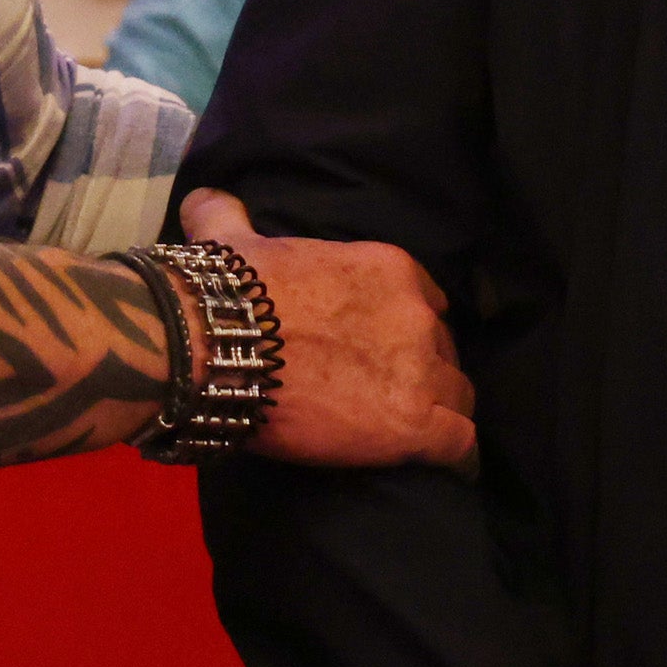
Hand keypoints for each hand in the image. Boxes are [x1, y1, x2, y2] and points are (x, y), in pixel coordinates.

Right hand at [181, 186, 471, 470]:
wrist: (219, 346)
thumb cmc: (232, 292)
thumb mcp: (234, 241)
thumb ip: (230, 216)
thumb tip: (206, 198)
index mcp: (389, 270)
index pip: (425, 303)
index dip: (407, 330)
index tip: (384, 350)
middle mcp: (418, 316)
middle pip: (442, 350)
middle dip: (422, 371)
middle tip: (386, 394)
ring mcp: (422, 371)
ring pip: (457, 396)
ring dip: (438, 413)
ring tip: (413, 436)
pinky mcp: (417, 425)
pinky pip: (460, 445)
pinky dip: (454, 458)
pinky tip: (444, 468)